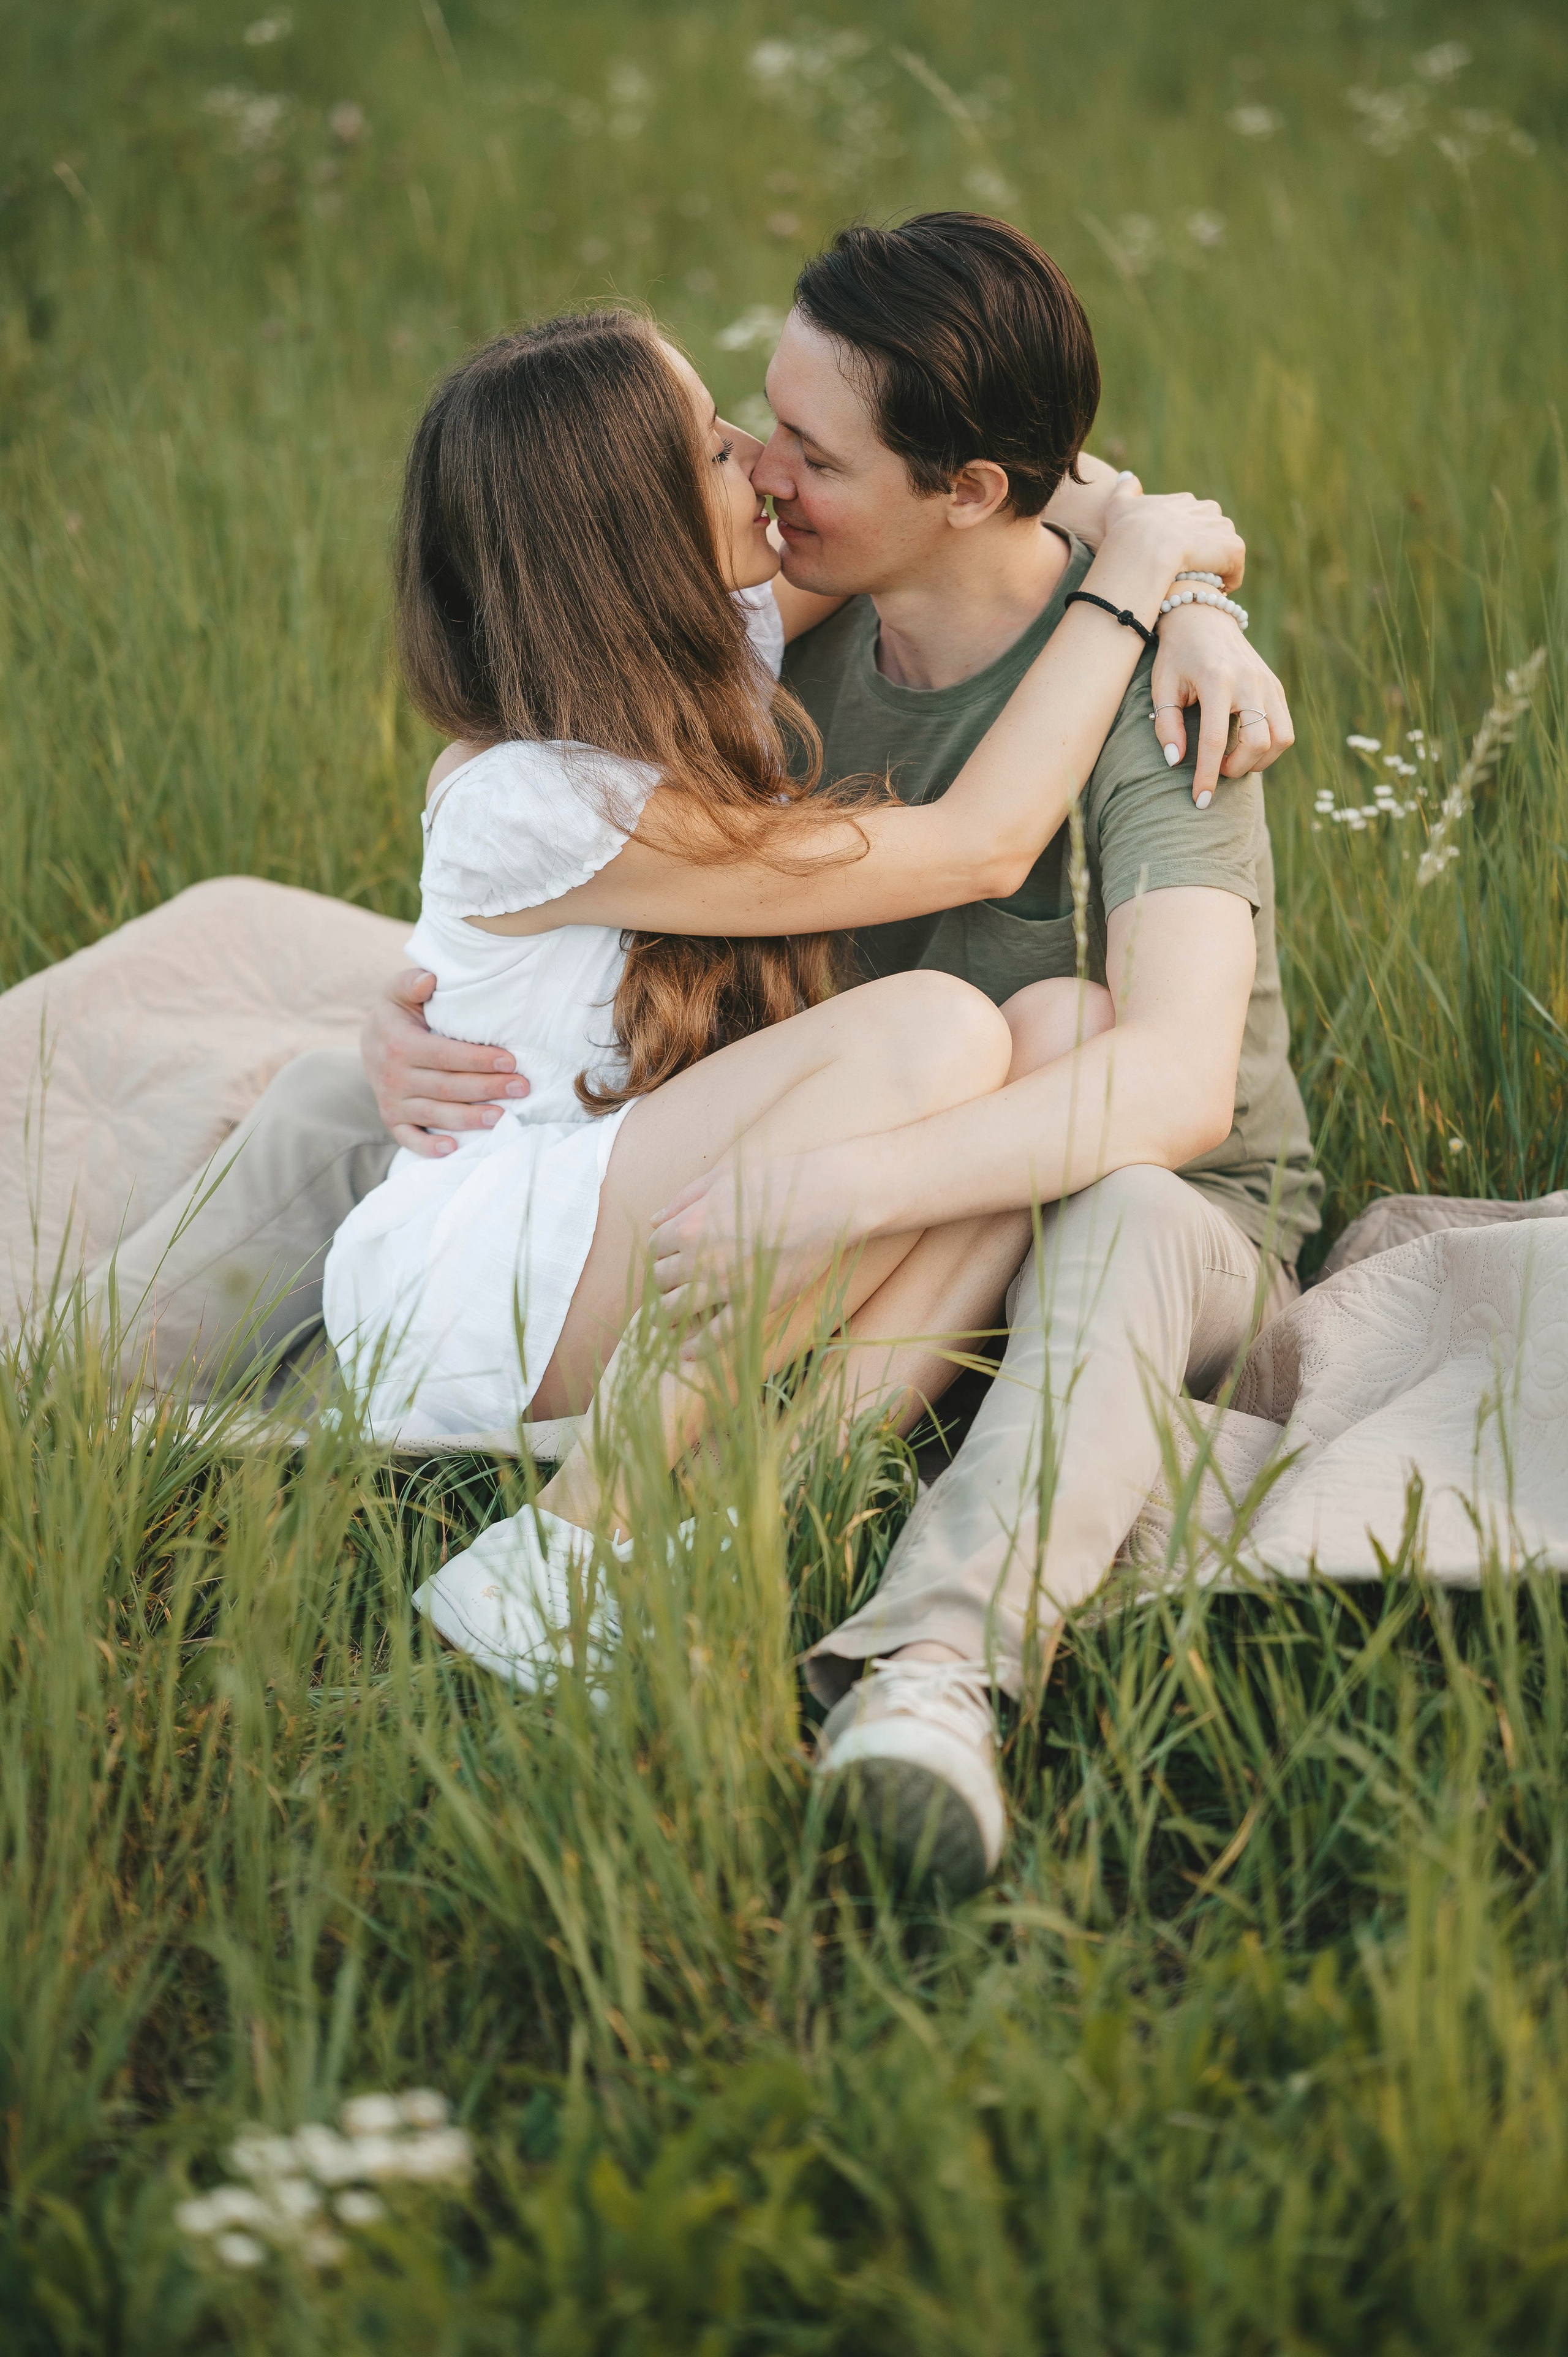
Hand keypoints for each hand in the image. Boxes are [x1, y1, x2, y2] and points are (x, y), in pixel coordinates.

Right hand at [361, 968, 527, 1156]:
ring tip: (504, 1117)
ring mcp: (391, 1101)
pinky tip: (455, 1148)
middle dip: (487, 1088)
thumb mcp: (400, 990)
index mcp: (399, 1044)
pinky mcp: (392, 1120)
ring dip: (471, 1118)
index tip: (511, 1060)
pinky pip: (409, 1138)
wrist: (370, 1039)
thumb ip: (412, 981)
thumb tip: (430, 979)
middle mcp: (393, 1076)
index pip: (444, 1055)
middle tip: (522, 1087)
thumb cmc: (398, 1012)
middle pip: (447, 1087)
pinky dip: (429, 1148)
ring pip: (436, 1115)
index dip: (478, 1059)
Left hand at [649, 1148, 866, 1345]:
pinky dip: (695, 1348)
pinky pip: (714, 1336)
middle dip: (662, 1285)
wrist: (827, 1199)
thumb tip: (654, 1219)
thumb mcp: (723, 1179)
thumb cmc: (777, 1181)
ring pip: (675, 1311)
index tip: (670, 1260)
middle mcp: (699, 1258)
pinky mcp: (752, 1306)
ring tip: (666, 1323)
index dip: (661, 1255)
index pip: (655, 1248)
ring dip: (665, 1318)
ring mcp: (724, 1285)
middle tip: (670, 1290)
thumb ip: (685, 1199)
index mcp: (689, 1225)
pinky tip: (686, 1353)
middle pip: (660, 1280)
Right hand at [1105, 488, 1245, 591]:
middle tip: (1184, 573)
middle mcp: (1209, 509)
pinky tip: (1206, 592)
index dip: (1184, 541)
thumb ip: (1125, 489)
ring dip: (1213, 569)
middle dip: (1202, 553)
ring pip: (1223, 553)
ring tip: (1194, 585)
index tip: (1173, 558)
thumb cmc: (1127, 532)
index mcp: (1185, 502)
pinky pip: (1234, 572)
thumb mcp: (1118, 504)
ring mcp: (1223, 529)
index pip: (1193, 519)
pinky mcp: (1234, 549)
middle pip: (1212, 534)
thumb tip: (1128, 477)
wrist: (1145, 550)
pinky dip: (1224, 584)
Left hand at [1150, 609, 1294, 803]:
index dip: (1208, 776)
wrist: (1204, 619)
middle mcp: (1249, 682)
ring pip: (1281, 738)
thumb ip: (1166, 725)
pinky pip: (1285, 728)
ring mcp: (1268, 683)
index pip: (1215, 740)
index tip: (1200, 801)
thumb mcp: (1162, 687)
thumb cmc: (1177, 657)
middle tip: (1218, 770)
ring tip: (1234, 760)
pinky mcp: (1277, 687)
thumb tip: (1176, 762)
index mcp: (1217, 680)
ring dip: (1259, 760)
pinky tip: (1246, 745)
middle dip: (1238, 768)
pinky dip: (1268, 747)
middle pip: (1259, 742)